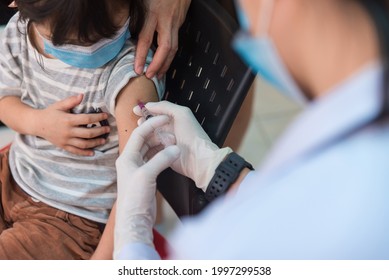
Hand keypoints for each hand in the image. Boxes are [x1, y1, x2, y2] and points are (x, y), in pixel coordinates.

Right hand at [37, 94, 109, 155]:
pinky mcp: (63, 146)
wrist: (36, 124)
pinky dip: (84, 153)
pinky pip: (75, 151)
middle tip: (108, 129)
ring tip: (104, 140)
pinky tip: (93, 152)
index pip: (87, 119)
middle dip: (100, 131)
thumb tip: (82, 95)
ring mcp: (65, 140)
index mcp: (68, 120)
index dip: (98, 117)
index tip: (105, 116)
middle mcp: (68, 131)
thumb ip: (71, 101)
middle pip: (88, 133)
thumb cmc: (50, 112)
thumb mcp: (59, 105)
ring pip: (84, 144)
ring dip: (95, 143)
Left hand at [114, 115, 179, 257]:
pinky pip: (154, 160)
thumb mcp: (147, 175)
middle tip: (171, 129)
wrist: (134, 219)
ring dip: (161, 144)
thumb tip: (176, 148)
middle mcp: (131, 160)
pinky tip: (171, 153)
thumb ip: (161, 159)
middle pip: (144, 140)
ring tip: (173, 140)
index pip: (139, 134)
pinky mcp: (146, 177)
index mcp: (127, 157)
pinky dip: (163, 155)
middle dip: (157, 133)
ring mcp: (138, 169)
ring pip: (150, 150)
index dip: (152, 124)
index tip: (165, 118)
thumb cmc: (135, 198)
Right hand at [134, 101, 232, 190]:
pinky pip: (153, 147)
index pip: (159, 112)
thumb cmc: (192, 135)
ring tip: (140, 131)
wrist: (198, 159)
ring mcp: (167, 142)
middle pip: (153, 123)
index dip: (147, 110)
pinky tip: (142, 144)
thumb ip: (166, 106)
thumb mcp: (181, 114)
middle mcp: (171, 130)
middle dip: (144, 121)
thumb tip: (149, 105)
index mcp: (176, 119)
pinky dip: (147, 145)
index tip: (136, 110)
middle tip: (138, 121)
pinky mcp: (164, 154)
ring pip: (151, 135)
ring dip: (145, 133)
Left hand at [135, 0, 190, 78]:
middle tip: (151, 76)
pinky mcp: (180, 23)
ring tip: (160, 74)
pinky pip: (175, 42)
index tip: (137, 69)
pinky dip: (170, 54)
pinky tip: (165, 60)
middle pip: (165, 48)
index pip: (146, 39)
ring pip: (174, 48)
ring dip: (167, 63)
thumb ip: (134, 12)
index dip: (141, 56)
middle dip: (158, 65)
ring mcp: (176, 22)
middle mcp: (166, 20)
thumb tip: (121, 23)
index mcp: (154, 13)